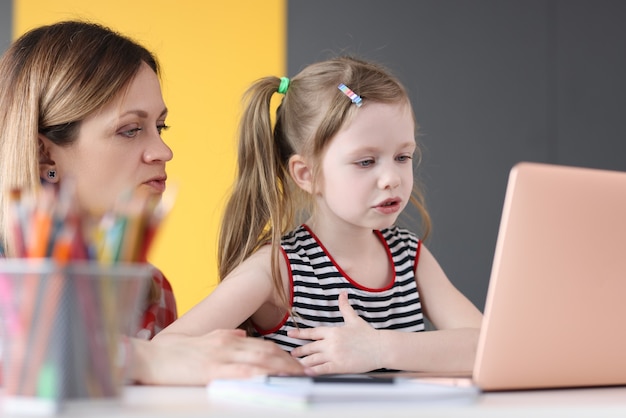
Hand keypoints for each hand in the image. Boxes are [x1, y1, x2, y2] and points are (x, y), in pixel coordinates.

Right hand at [131, 329, 304, 384]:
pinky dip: (260, 376)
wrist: (150, 357)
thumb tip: (242, 334)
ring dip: (283, 369)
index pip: (263, 345)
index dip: (283, 354)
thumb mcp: (204, 339)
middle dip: (290, 363)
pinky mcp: (212, 370)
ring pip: (260, 361)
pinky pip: (242, 372)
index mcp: (227, 338)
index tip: (297, 363)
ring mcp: (222, 357)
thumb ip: (225, 335)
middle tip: (308, 372)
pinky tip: (272, 381)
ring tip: (299, 378)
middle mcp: (228, 344)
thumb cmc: (174, 352)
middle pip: (268, 352)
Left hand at [288, 292, 381, 373]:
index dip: (300, 334)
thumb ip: (345, 307)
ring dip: (303, 362)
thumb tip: (342, 293)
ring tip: (296, 364)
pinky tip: (306, 372)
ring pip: (313, 359)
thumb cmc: (368, 334)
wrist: (380, 348)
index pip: (312, 332)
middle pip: (310, 347)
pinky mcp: (339, 366)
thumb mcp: (354, 319)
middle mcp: (331, 343)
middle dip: (299, 350)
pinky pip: (322, 369)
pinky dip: (312, 371)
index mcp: (333, 331)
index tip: (290, 335)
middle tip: (292, 353)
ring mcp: (334, 355)